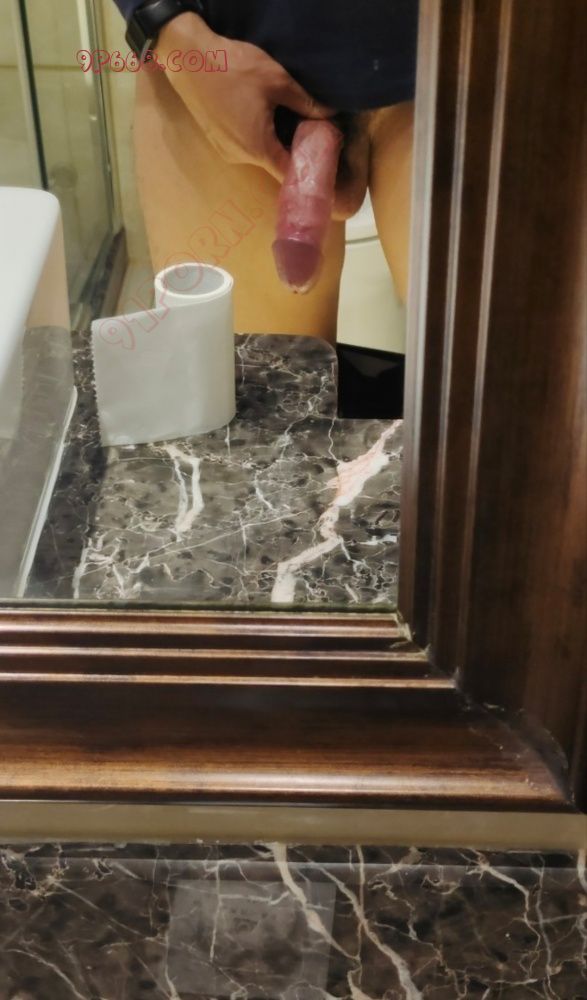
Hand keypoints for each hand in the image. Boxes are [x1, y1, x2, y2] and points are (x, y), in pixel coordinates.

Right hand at [158, 13, 332, 181]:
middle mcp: (241, 157)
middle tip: (310, 132)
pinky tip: (261, 115)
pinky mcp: (217, 140)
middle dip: (292, 150)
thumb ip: (306, 102)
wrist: (189, 58)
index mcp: (258, 148)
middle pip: (274, 164)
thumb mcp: (277, 81)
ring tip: (287, 120)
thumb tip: (330, 114)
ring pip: (259, 154)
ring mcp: (225, 150)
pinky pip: (244, 145)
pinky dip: (256, 136)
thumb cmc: (233, 68)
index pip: (289, 174)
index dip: (307, 170)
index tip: (322, 161)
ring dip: (274, 141)